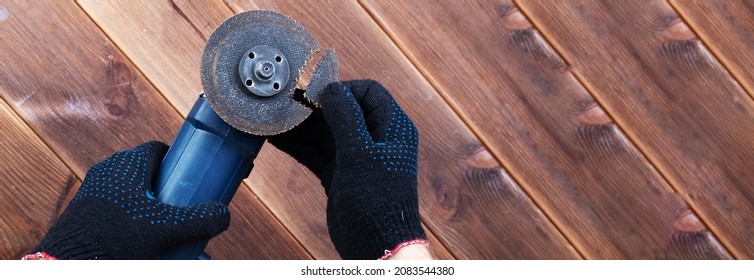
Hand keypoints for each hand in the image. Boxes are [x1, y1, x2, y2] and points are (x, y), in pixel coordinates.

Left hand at [31, 141, 229, 259]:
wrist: (69, 262)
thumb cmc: (115, 238)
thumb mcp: (165, 229)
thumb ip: (200, 220)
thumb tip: (224, 214)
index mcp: (128, 163)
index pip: (159, 149)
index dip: (179, 162)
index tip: (193, 179)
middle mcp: (109, 170)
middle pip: (148, 172)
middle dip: (170, 190)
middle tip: (186, 209)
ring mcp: (94, 190)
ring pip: (133, 192)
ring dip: (153, 208)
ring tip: (169, 230)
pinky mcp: (85, 211)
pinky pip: (118, 208)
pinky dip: (135, 219)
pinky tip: (146, 242)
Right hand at [270, 80, 426, 258]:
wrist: (377, 245)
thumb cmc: (378, 201)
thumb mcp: (360, 154)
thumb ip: (345, 118)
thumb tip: (331, 89)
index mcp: (392, 127)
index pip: (368, 92)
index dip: (342, 89)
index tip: (316, 93)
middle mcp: (375, 139)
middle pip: (342, 110)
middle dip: (314, 106)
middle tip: (285, 102)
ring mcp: (357, 157)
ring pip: (325, 131)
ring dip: (300, 125)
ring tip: (272, 117)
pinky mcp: (340, 173)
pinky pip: (316, 152)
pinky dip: (297, 145)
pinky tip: (274, 138)